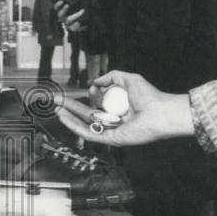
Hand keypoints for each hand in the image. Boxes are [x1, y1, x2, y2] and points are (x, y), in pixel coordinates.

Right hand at [53, 0, 85, 31]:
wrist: (85, 21)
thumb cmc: (79, 10)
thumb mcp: (77, 3)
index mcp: (62, 10)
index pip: (56, 7)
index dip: (57, 4)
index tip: (61, 1)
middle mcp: (63, 17)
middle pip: (60, 14)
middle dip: (63, 9)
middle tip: (67, 5)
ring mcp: (67, 23)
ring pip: (68, 20)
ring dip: (76, 15)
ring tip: (82, 10)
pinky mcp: (72, 28)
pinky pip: (74, 27)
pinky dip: (77, 24)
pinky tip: (80, 22)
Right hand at [55, 70, 194, 145]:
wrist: (160, 111)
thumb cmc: (150, 96)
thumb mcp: (128, 79)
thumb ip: (111, 77)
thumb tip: (95, 83)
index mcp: (117, 109)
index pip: (96, 104)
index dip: (90, 97)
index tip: (91, 89)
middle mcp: (112, 121)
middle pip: (86, 115)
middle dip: (70, 107)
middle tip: (57, 100)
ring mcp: (110, 130)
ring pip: (84, 125)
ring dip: (69, 117)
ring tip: (57, 108)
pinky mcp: (110, 139)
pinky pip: (88, 133)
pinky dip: (74, 126)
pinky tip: (64, 117)